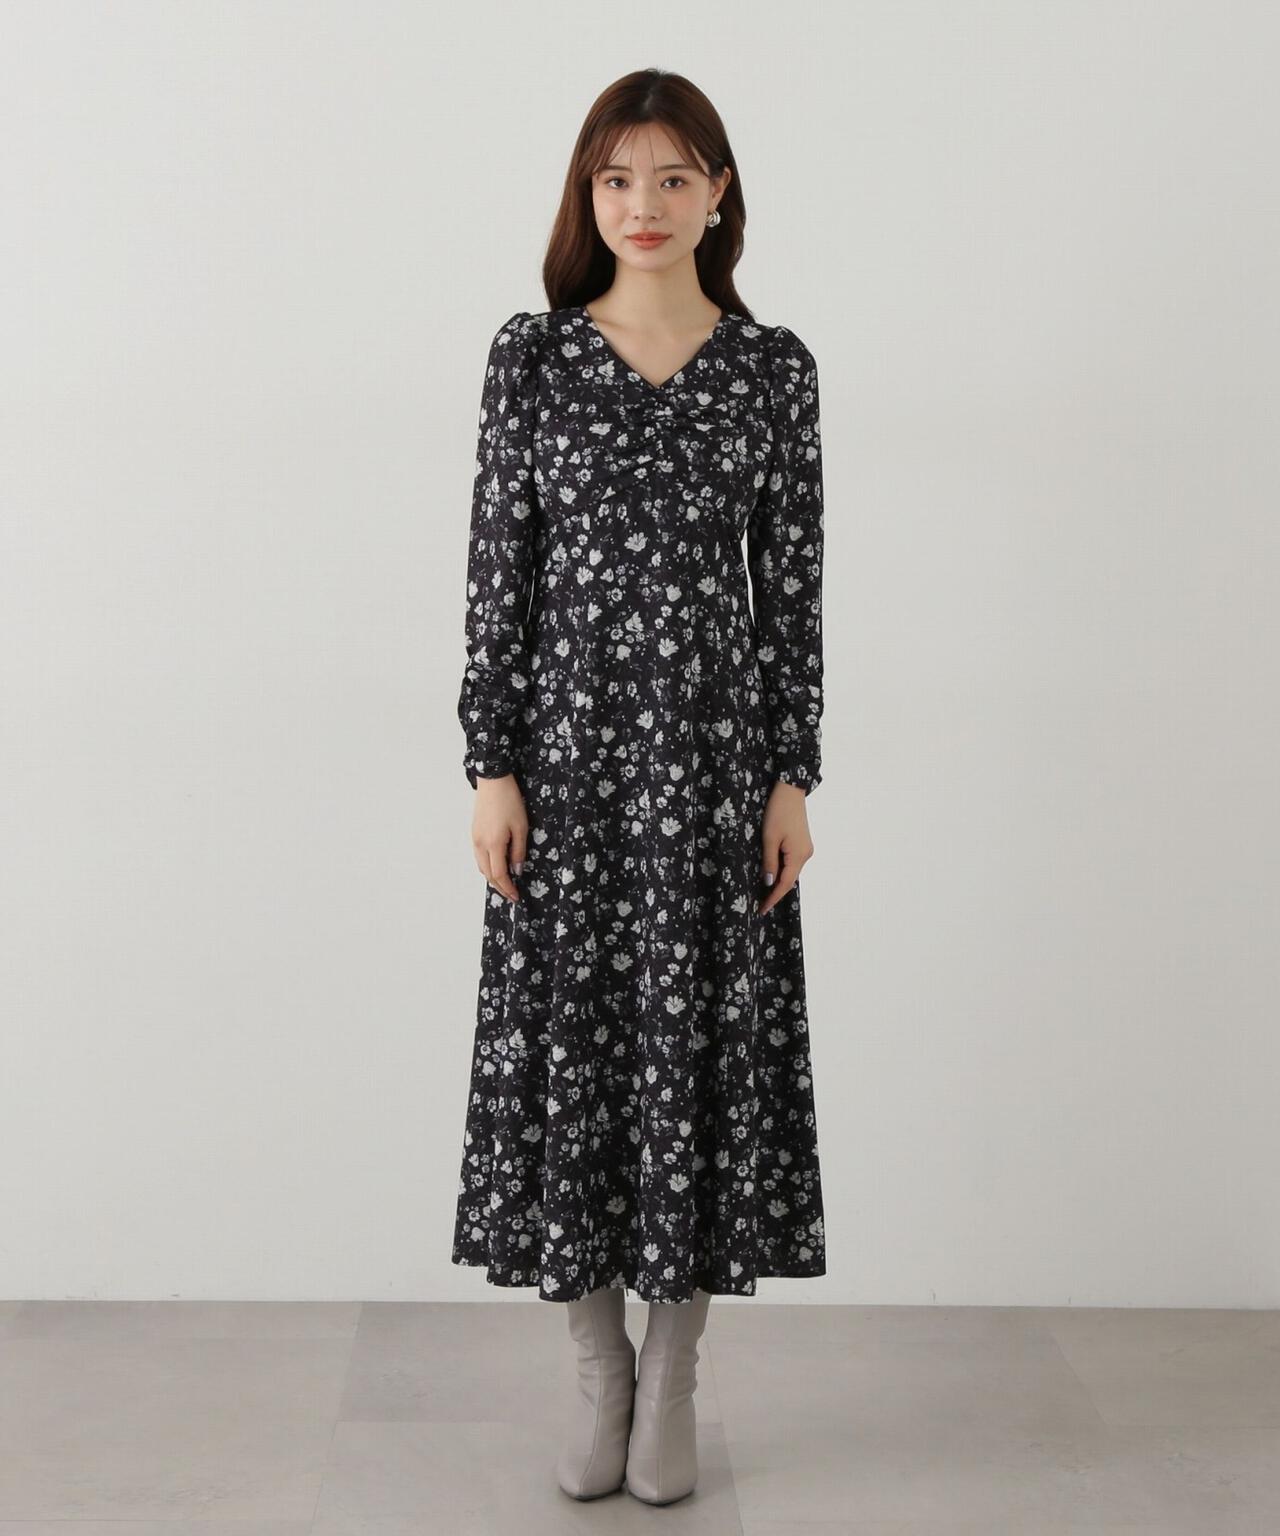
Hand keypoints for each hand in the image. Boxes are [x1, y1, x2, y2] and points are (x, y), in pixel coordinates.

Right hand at [470, 774, 527, 902]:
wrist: (493, 781)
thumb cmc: (510, 801)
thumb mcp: (521, 827)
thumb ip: (518, 851)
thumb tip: (517, 871)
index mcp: (493, 844)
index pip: (499, 875)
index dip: (508, 888)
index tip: (516, 896)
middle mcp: (481, 845)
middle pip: (488, 874)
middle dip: (500, 887)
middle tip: (512, 894)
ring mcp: (475, 839)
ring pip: (482, 867)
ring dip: (493, 877)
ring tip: (506, 883)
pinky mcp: (474, 833)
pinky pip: (479, 857)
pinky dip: (487, 866)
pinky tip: (497, 866)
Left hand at [758, 780, 813, 914]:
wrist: (790, 790)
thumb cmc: (778, 812)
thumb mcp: (769, 838)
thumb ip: (769, 862)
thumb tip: (768, 882)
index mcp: (798, 855)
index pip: (785, 884)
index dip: (773, 898)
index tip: (762, 910)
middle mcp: (805, 855)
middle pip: (790, 880)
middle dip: (775, 892)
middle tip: (760, 904)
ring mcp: (806, 849)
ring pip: (791, 871)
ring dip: (779, 881)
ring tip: (763, 892)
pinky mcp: (803, 843)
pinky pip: (792, 862)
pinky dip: (783, 870)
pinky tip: (773, 874)